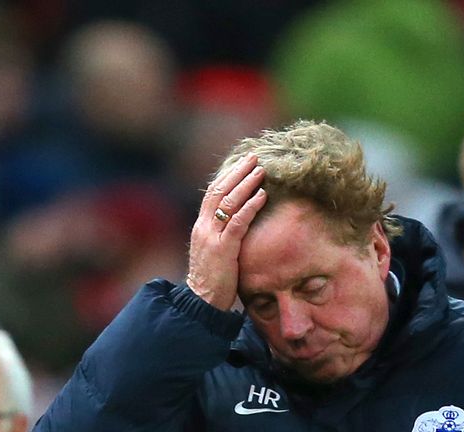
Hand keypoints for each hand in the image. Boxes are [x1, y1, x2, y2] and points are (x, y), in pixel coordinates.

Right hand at [186, 153, 266, 309]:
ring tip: (261, 170)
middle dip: (237, 172)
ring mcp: (211, 237)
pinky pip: (237, 222)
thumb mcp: (215, 252)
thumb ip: (223, 234)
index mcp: (201, 226)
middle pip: (219, 190)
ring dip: (246, 183)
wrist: (200, 303)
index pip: (212, 193)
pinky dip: (251, 206)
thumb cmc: (213, 279)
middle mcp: (204, 227)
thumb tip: (240, 221)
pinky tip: (262, 196)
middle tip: (253, 157)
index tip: (242, 163)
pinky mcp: (223, 249)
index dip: (227, 176)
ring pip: (228, 202)